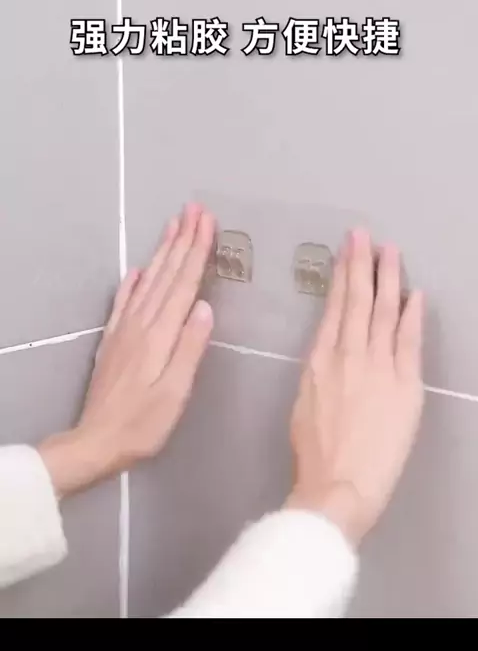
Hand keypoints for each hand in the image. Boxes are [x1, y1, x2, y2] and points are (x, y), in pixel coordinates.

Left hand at [40, 203, 215, 496]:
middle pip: (167, 274)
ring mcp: (125, 330)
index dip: (197, 251)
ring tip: (173, 226)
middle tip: (194, 210)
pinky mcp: (114, 341)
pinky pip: (125, 301)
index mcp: (161, 335)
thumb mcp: (176, 391)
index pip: (184, 284)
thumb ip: (190, 347)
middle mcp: (142, 324)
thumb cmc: (144, 423)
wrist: (96, 440)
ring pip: (149, 281)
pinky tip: (138, 269)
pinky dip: (134, 281)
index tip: (208, 222)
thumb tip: (205, 306)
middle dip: (182, 240)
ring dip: (163, 252)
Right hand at [287, 228, 423, 545]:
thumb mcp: (303, 404)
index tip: (346, 254)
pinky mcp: (405, 385)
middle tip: (365, 236)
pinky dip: (412, 315)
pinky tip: (415, 294)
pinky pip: (409, 340)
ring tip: (391, 251)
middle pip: (356, 300)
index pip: (334, 309)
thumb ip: (319, 374)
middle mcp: (347, 355)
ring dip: (388, 279)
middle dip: (361, 264)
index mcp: (318, 361)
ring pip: (382, 312)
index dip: (341, 277)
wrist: (337, 486)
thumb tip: (331, 355)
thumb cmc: (314, 455)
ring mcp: (378, 367)